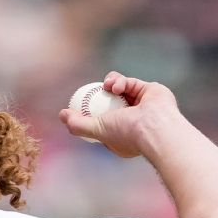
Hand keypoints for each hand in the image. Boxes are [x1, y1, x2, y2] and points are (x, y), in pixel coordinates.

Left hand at [59, 71, 187, 157]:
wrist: (156, 126)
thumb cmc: (127, 132)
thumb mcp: (97, 130)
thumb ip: (78, 125)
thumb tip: (62, 115)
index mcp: (122, 136)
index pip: (102, 122)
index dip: (90, 113)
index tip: (78, 105)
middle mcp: (134, 122)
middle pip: (111, 104)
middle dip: (99, 94)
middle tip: (89, 90)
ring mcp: (143, 107)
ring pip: (121, 90)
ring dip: (110, 84)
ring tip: (107, 86)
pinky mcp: (151, 92)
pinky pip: (131, 83)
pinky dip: (121, 82)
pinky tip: (117, 86)